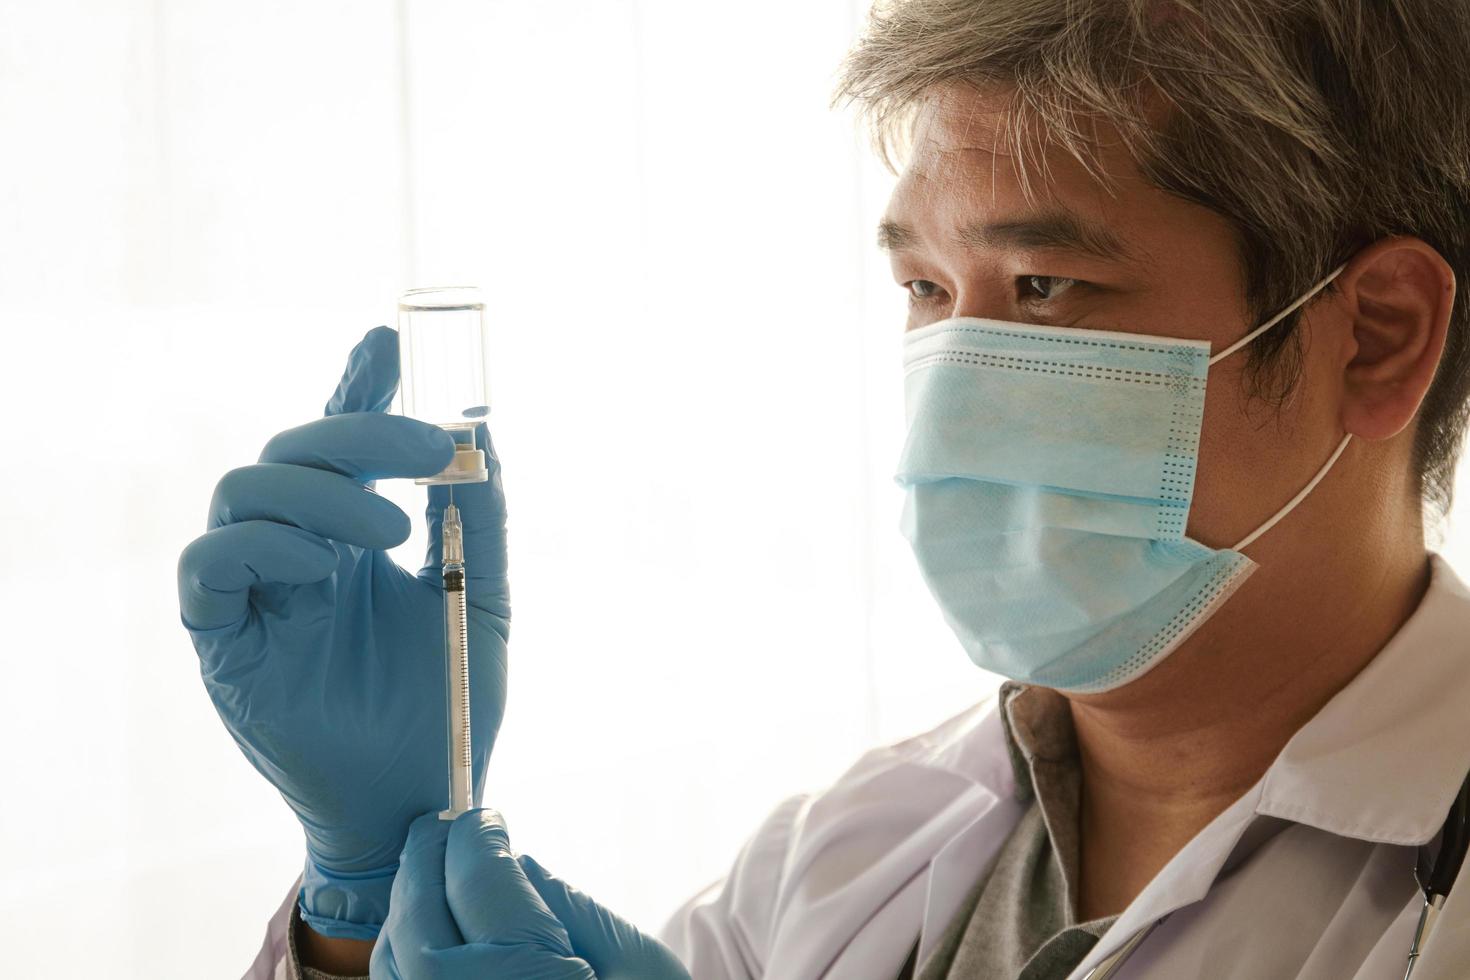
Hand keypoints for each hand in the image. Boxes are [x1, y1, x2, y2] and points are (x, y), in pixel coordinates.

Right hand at [177, 326, 509, 938]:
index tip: (389, 337)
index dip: (357, 384)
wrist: (423, 794)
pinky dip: (262, 546)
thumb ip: (485, 522)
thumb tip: (487, 437)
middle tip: (432, 449)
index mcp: (359, 532)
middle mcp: (303, 547)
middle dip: (362, 430)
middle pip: (296, 447)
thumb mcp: (486, 601)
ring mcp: (258, 589)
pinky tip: (322, 566)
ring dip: (321, 491)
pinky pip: (208, 566)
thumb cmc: (450, 701)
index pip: (345, 441)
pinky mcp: (223, 640)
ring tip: (390, 531)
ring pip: (246, 489)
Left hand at [372, 810, 690, 979]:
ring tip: (431, 872)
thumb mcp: (637, 964)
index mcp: (528, 976)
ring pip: (393, 960)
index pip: (481, 875)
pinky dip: (402, 959)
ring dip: (406, 905)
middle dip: (428, 858)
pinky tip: (427, 936)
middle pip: (419, 912)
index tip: (484, 816)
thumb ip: (567, 907)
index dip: (479, 834)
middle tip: (443, 826)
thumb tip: (511, 861)